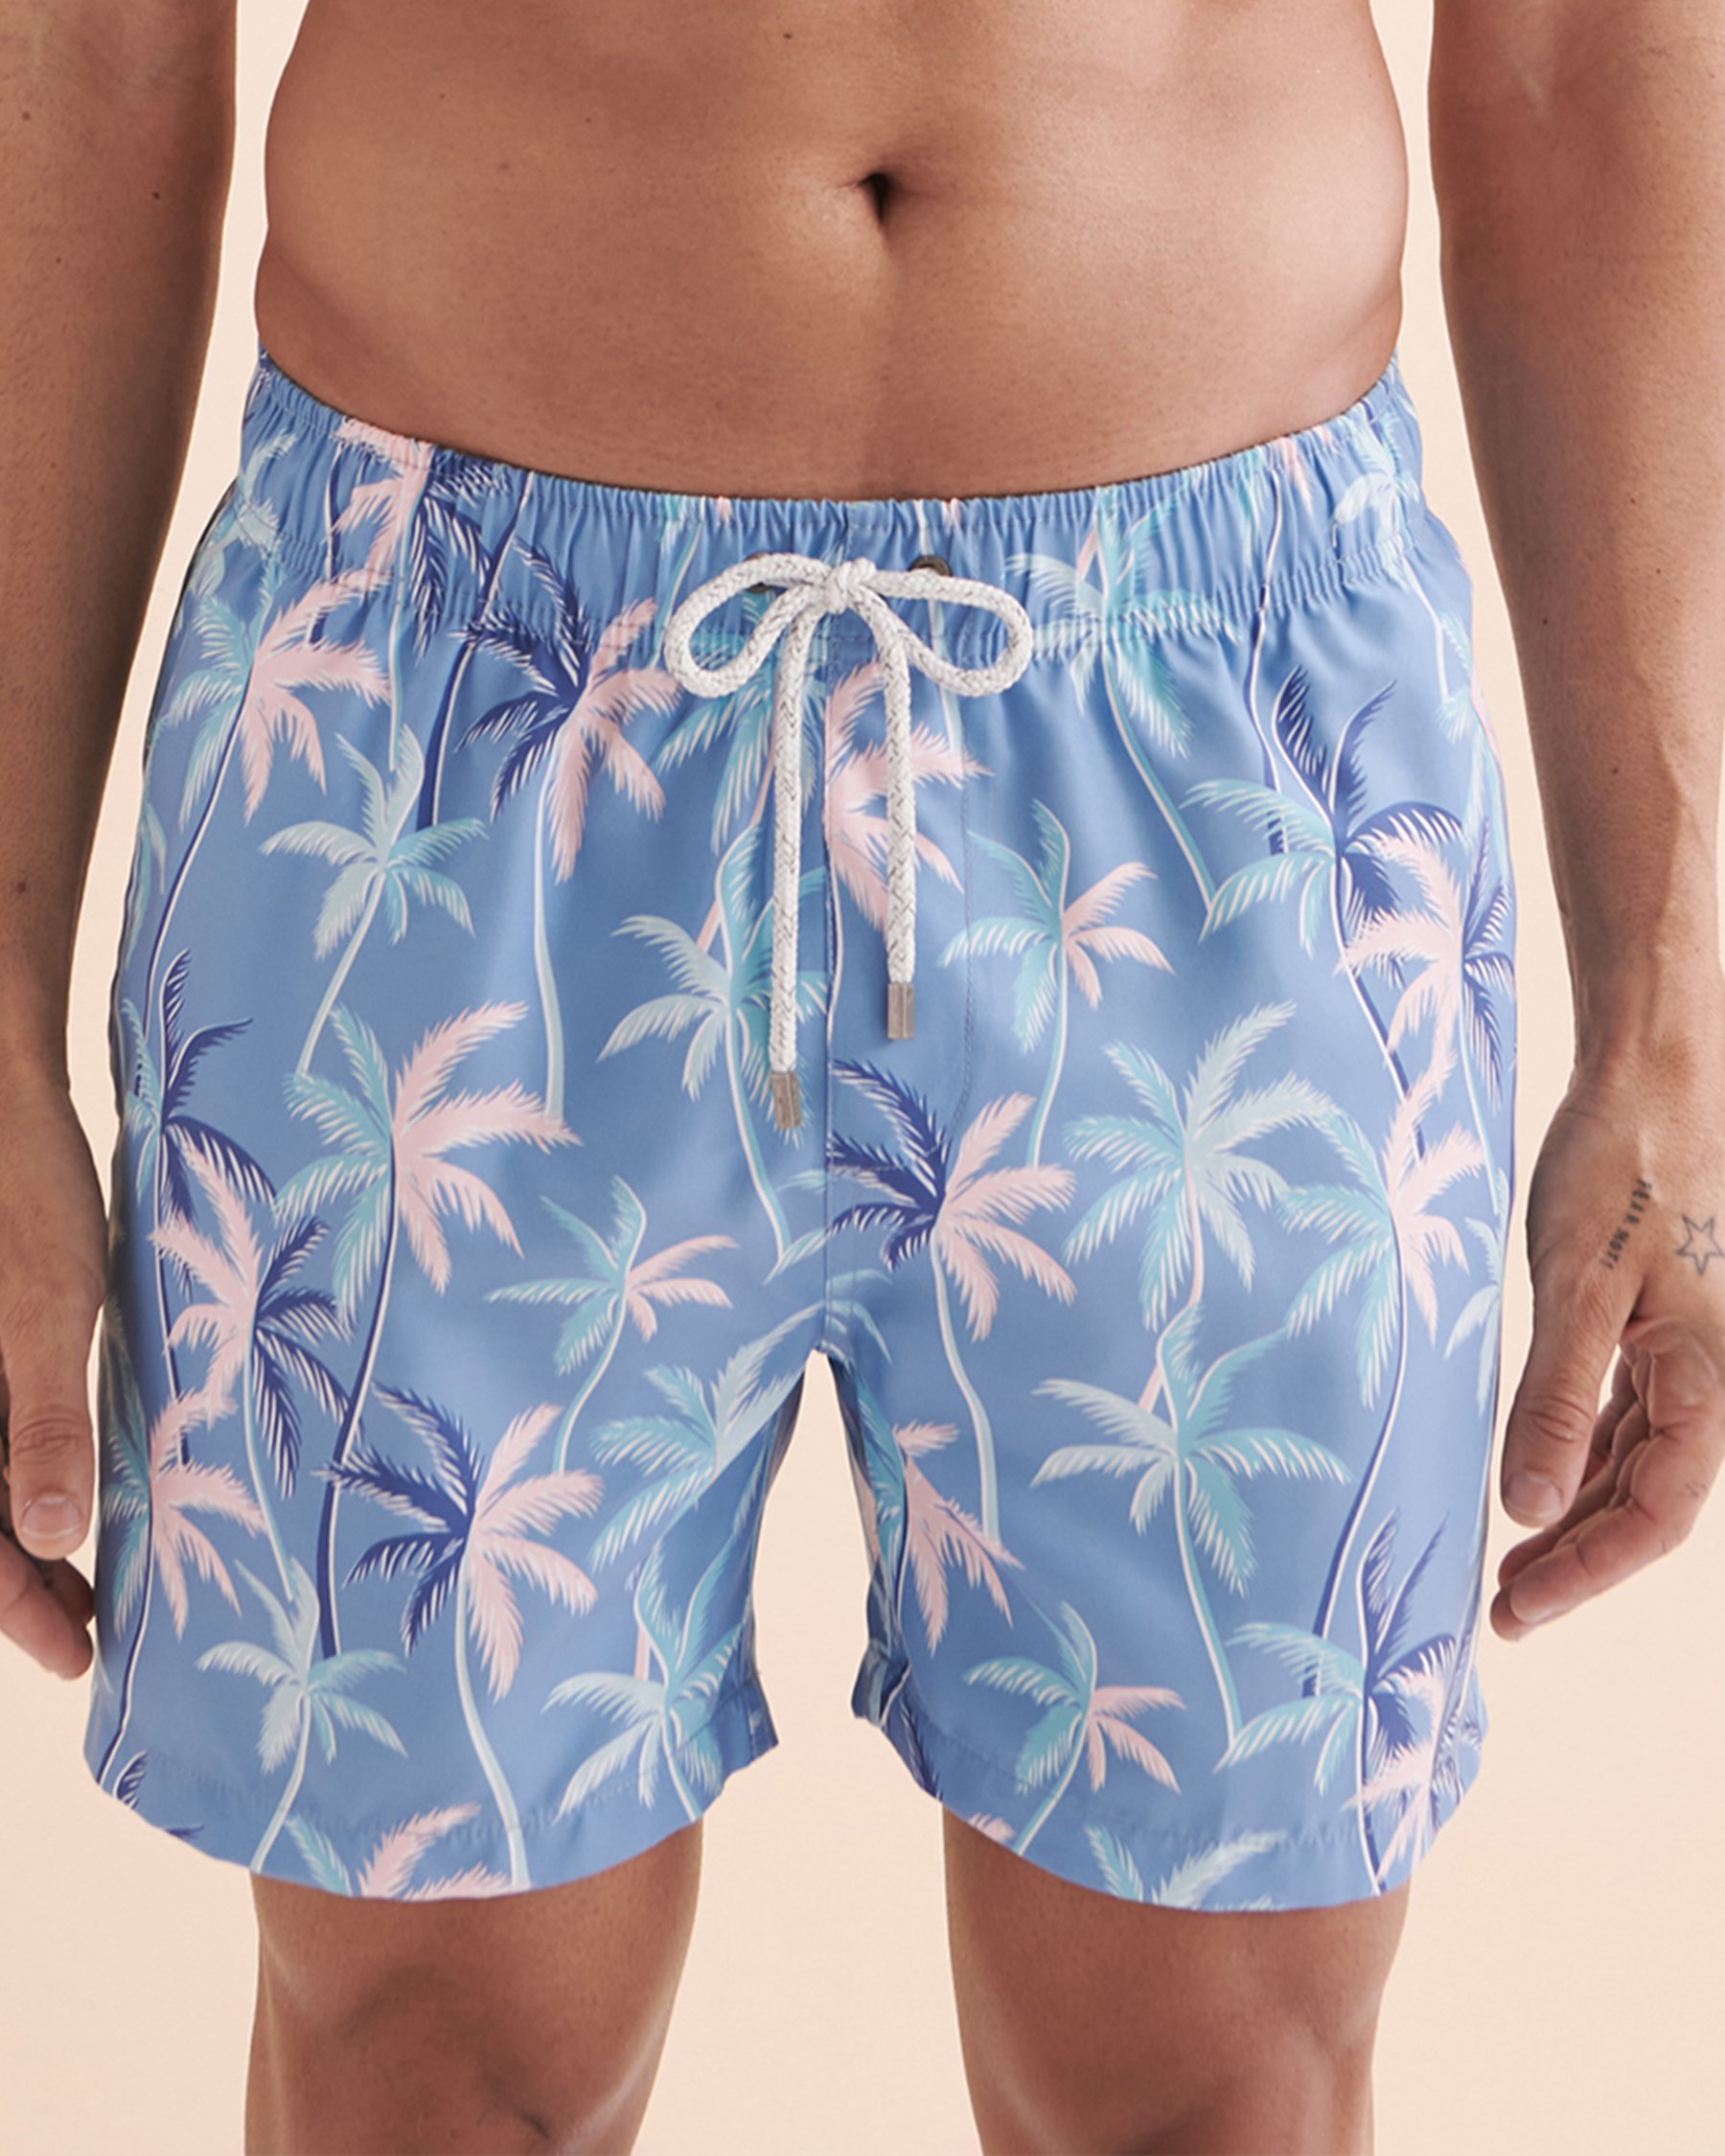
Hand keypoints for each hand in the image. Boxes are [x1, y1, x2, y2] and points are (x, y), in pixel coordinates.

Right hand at [0, 1070, 106, 1678]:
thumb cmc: (22, 1193)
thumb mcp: (48, 1311)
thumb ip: (44, 1423)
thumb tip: (52, 1535)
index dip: (18, 1608)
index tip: (77, 1654)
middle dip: (27, 1579)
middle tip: (95, 1628)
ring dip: (33, 1526)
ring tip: (96, 1569)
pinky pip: (0, 1424)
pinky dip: (30, 1464)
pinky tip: (81, 1480)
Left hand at [1494, 1061, 1724, 1639]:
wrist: (1651, 1080)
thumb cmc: (1621, 1169)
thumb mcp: (1575, 1287)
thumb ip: (1555, 1399)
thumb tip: (1528, 1507)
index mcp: (1708, 1381)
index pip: (1655, 1513)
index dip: (1588, 1572)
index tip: (1518, 1610)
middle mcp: (1709, 1379)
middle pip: (1648, 1501)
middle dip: (1576, 1560)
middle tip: (1503, 1610)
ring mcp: (1684, 1354)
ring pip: (1634, 1463)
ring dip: (1575, 1515)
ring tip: (1510, 1564)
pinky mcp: (1654, 1326)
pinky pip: (1624, 1417)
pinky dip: (1581, 1456)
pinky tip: (1539, 1482)